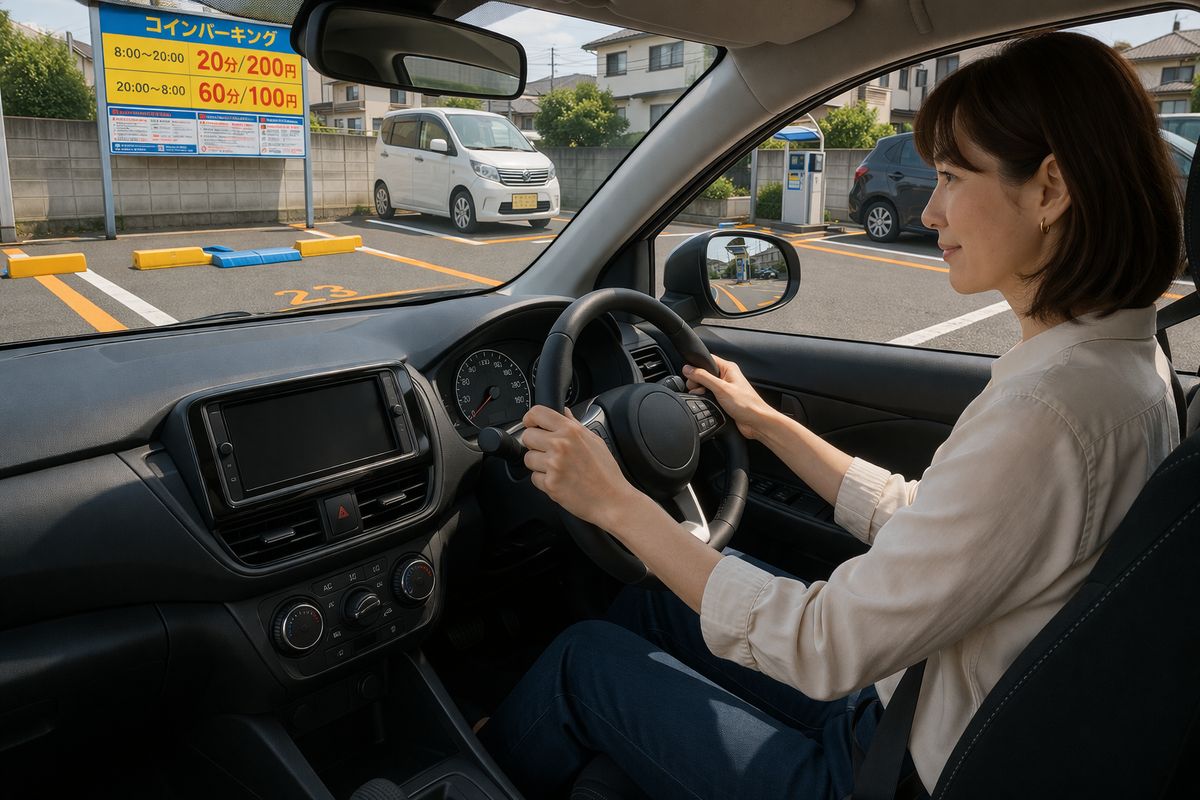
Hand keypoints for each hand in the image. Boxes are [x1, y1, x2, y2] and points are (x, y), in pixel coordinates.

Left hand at [522, 405, 640, 529]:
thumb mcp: (594, 440)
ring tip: (558, 469)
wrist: (612, 500)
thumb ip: (574, 425)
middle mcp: (560, 445)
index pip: (537, 413)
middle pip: (527, 436)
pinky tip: (560, 481)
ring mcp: (554, 465)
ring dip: (538, 464)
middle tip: (547, 451)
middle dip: (534, 444)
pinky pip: (534, 478)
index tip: (531, 424)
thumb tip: (563, 412)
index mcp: (571, 431)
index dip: (530, 419)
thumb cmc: (606, 473)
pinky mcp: (550, 484)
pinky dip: (544, 481)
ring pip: (528, 458)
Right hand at [682, 356, 778, 439]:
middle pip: (704, 374)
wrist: (756, 422)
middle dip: (697, 382)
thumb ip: (703, 377)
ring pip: (705, 386)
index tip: (689, 376)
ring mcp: (725, 389)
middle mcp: (727, 377)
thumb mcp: (721, 388)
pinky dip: (706, 400)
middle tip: (698, 390)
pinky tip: (708, 404)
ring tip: (705, 398)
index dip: (696, 366)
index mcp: (728, 368)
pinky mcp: (724, 400)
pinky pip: (710, 396)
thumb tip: (688, 369)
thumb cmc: (747, 404)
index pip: (707, 359)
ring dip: (701, 392)